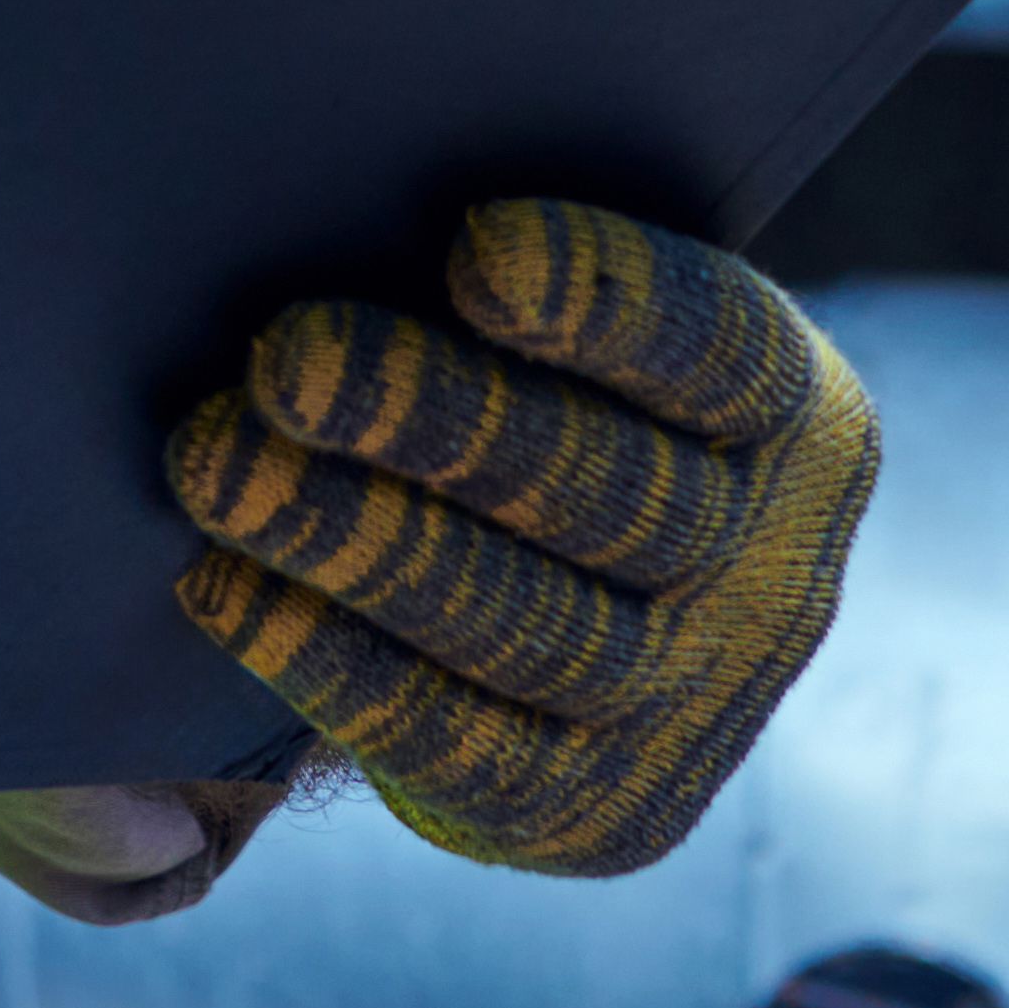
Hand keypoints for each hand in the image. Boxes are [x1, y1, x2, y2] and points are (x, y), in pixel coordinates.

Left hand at [161, 195, 876, 880]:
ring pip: (525, 620)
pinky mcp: (596, 812)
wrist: (559, 608)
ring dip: (356, 541)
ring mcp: (692, 706)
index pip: (713, 349)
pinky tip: (228, 591)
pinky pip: (461, 744)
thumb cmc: (528, 397)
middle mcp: (772, 572)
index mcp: (792, 414)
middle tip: (285, 360)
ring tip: (216, 465)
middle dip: (432, 420)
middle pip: (603, 488)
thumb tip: (367, 195)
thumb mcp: (564, 327)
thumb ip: (504, 276)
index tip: (475, 248)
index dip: (601, 298)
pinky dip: (334, 665)